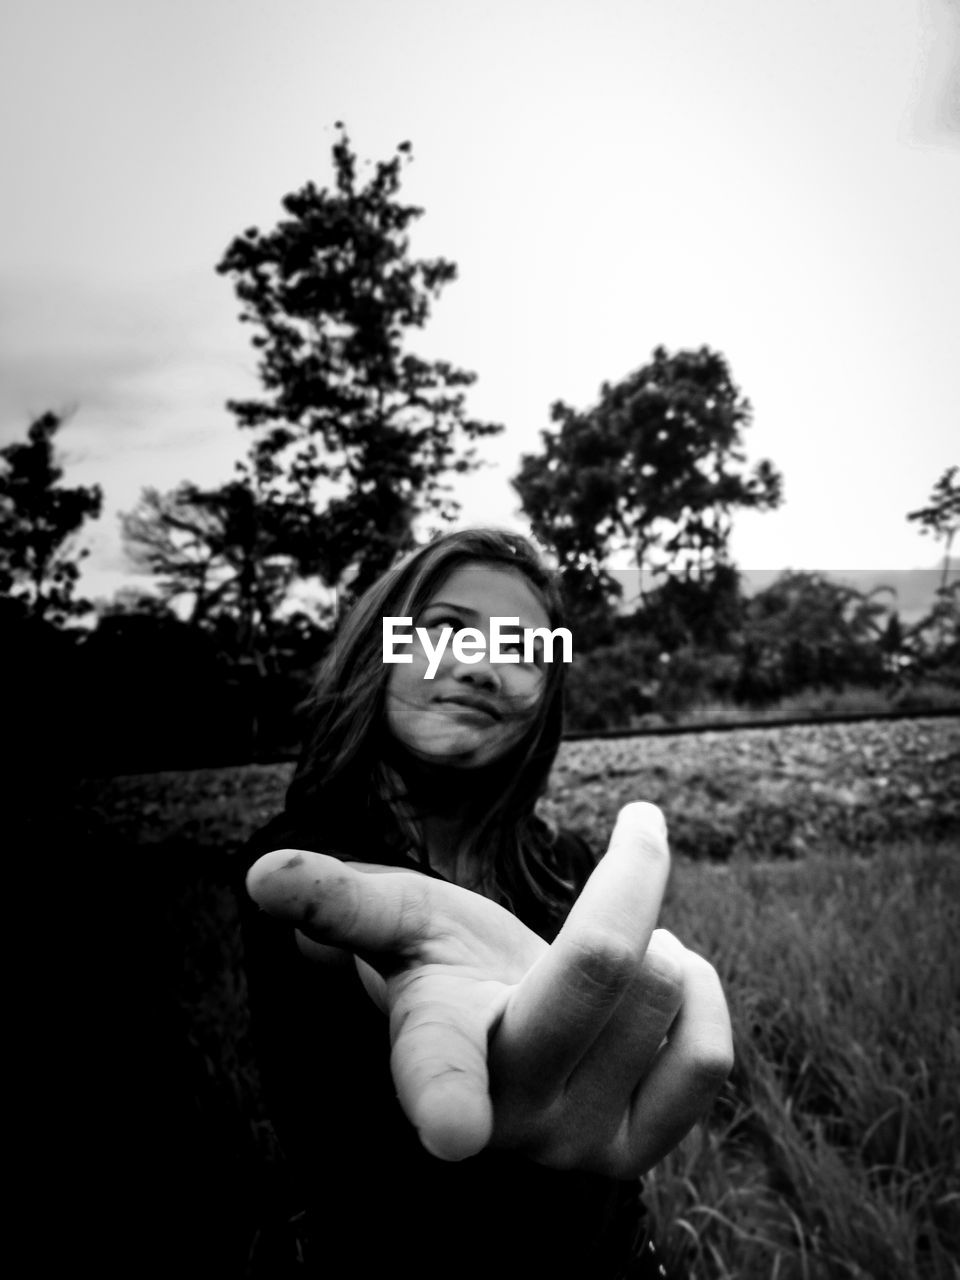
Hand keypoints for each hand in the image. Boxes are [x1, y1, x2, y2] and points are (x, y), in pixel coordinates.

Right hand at [246, 802, 732, 1176]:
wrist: (516, 1037)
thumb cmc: (452, 968)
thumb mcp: (400, 923)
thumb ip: (340, 900)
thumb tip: (261, 874)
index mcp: (434, 1055)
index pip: (437, 1079)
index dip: (445, 1103)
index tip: (452, 1132)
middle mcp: (505, 1115)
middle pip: (602, 970)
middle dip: (628, 881)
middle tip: (638, 828)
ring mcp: (573, 1145)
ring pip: (663, 996)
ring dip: (659, 939)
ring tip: (625, 944)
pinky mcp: (636, 1155)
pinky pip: (707, 1056)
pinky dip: (703, 992)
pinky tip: (675, 976)